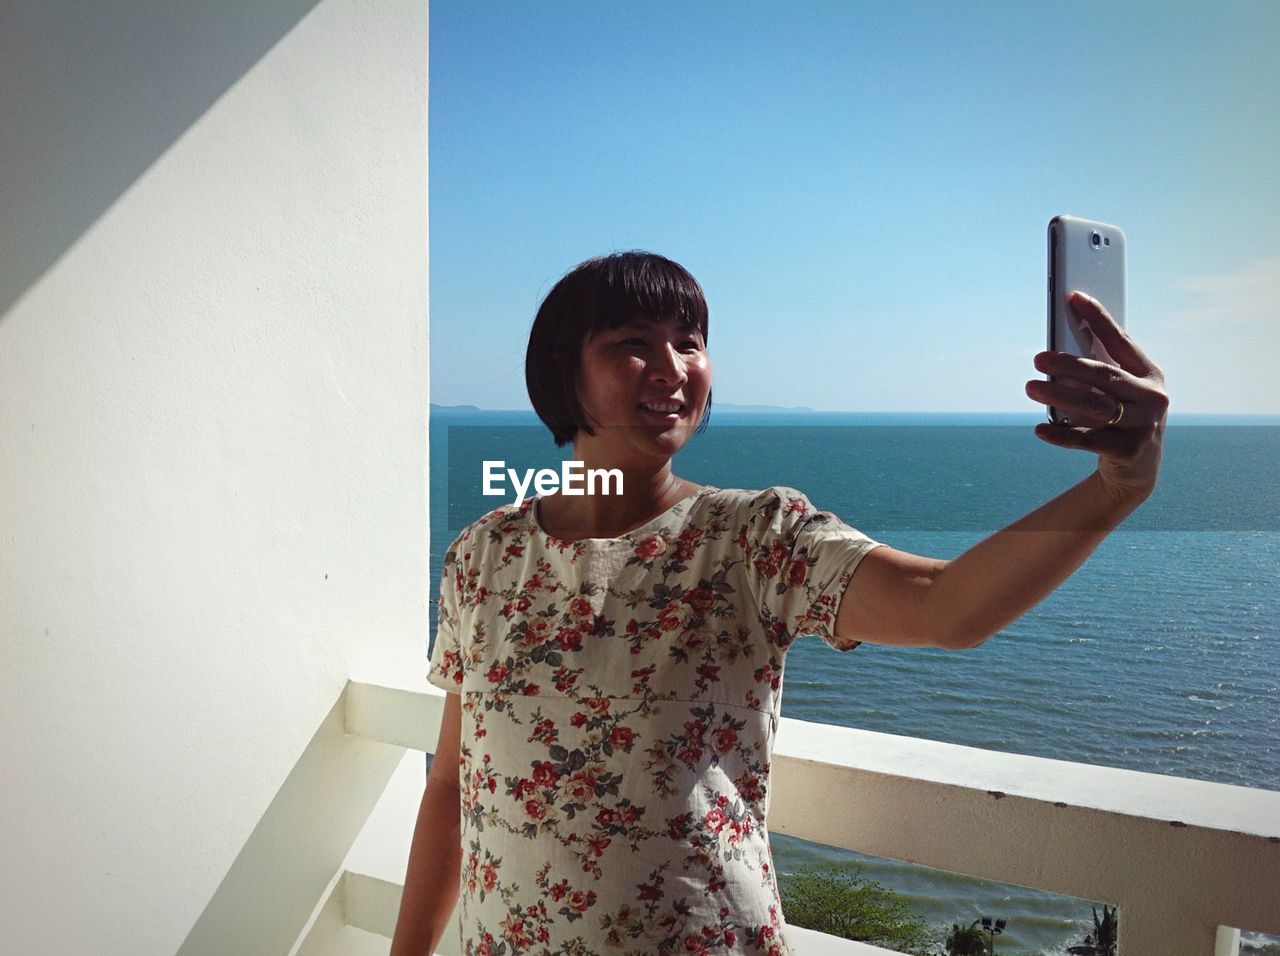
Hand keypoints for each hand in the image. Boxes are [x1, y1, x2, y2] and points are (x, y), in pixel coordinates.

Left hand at [1025, 291, 1168, 503]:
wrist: (1137, 470)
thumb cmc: (1121, 419)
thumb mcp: (1119, 393)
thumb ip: (1099, 372)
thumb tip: (1057, 349)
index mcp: (1150, 374)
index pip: (1121, 342)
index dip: (1098, 319)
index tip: (1075, 298)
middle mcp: (1153, 398)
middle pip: (1105, 376)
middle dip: (1069, 365)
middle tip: (1038, 358)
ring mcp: (1143, 425)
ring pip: (1096, 407)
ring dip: (1059, 395)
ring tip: (1031, 387)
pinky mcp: (1129, 452)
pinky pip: (1088, 441)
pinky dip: (1061, 435)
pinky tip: (1040, 429)